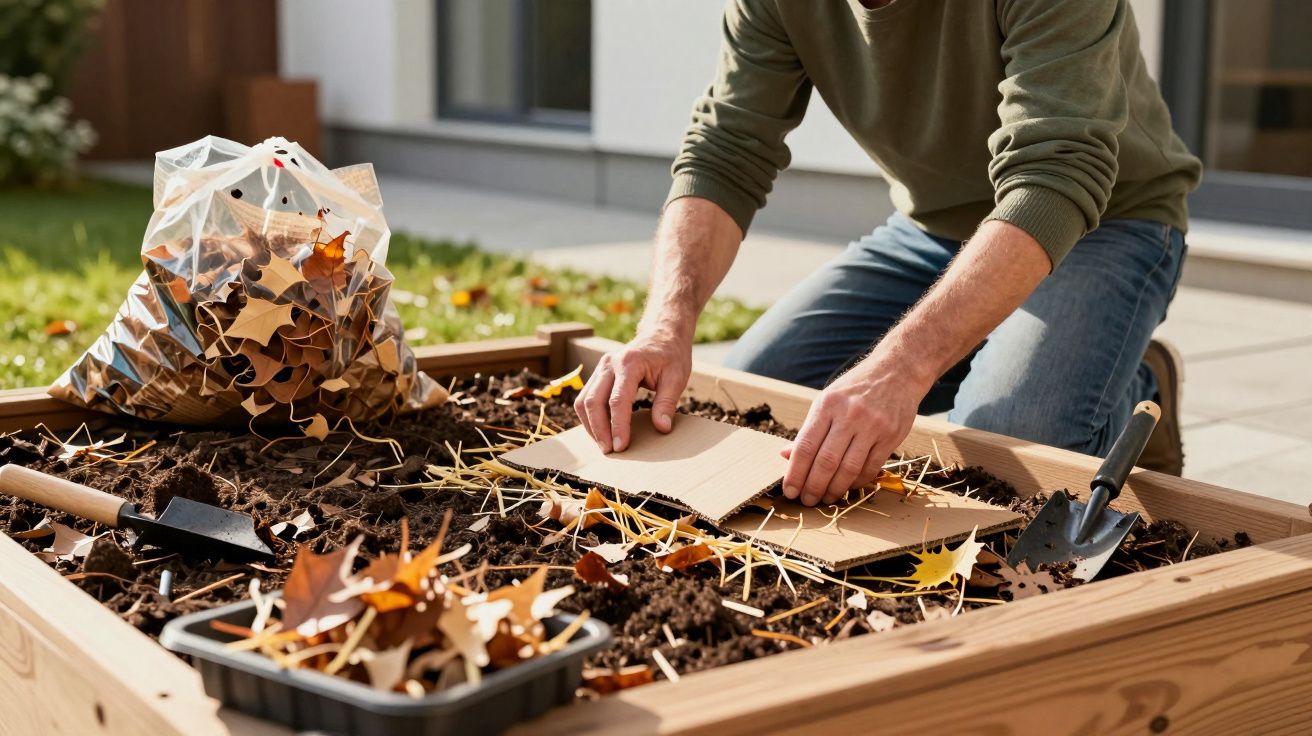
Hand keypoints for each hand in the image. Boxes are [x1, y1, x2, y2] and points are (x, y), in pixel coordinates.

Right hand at [574, 327, 691, 452]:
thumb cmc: (671, 356)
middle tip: (609, 451)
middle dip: (599, 430)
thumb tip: (661, 429)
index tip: (621, 447)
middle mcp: (609, 364)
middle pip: (594, 401)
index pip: (618, 400)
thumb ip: (667, 403)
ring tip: (603, 445)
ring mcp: (601, 368)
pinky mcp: (598, 374)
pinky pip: (586, 398)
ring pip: (584, 400)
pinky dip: (589, 417)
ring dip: (591, 425)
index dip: (618, 426)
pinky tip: (600, 431)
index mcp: (629, 363)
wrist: (661, 334)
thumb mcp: (677, 377)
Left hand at [782, 355, 928, 505]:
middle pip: (826, 462)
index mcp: (827, 405)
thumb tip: (785, 456)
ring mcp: (872, 426)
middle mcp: (849, 415)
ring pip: (848, 469)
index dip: (795, 473)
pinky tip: (848, 487)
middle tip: (807, 501)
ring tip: (826, 499)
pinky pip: (870, 468)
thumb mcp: (827, 400)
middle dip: (813, 487)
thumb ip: (809, 430)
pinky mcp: (891, 436)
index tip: (789, 490)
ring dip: (834, 489)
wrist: (897, 371)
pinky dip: (857, 482)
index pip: (806, 446)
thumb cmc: (855, 389)